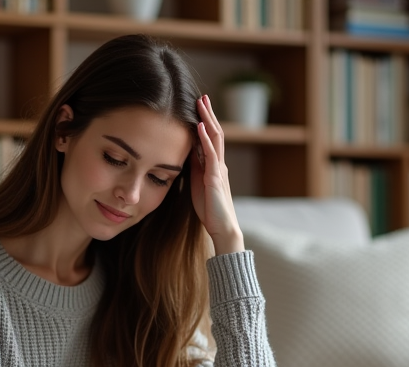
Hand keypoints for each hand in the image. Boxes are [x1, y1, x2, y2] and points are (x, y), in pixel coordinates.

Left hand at [190, 95, 244, 256]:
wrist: (222, 228)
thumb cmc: (209, 210)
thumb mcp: (198, 183)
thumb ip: (195, 168)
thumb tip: (186, 152)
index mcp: (213, 165)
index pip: (210, 137)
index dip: (205, 121)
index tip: (198, 106)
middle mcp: (219, 163)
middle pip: (215, 132)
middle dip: (208, 114)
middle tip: (202, 96)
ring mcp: (218, 169)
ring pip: (215, 138)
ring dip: (207, 119)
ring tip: (201, 103)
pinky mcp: (215, 177)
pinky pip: (211, 154)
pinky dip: (205, 139)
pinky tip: (199, 126)